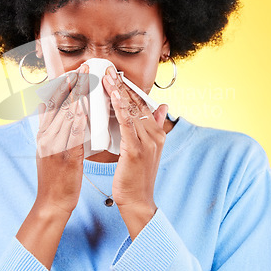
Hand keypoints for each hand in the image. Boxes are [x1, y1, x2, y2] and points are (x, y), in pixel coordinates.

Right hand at [35, 64, 88, 215]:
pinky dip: (77, 122)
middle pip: (58, 105)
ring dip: (77, 96)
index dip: (61, 86)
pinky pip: (72, 137)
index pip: (51, 104)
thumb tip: (52, 109)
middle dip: (71, 85)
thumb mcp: (48, 150)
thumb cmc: (56, 177)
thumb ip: (51, 130)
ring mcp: (54, 147)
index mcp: (43, 135)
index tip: (72, 72)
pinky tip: (83, 110)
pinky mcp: (65, 158)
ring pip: (65, 116)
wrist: (52, 203)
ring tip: (87, 81)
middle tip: (82, 69)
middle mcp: (46, 138)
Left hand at [102, 66, 167, 213]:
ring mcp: (147, 142)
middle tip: (108, 68)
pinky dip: (120, 108)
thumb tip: (163, 106)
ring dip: (118, 91)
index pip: (142, 104)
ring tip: (107, 76)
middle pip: (137, 103)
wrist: (138, 201)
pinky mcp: (135, 150)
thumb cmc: (137, 176)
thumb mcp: (148, 149)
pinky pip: (127, 124)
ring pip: (131, 110)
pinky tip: (112, 96)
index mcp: (157, 133)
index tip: (116, 75)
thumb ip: (154, 126)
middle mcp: (154, 135)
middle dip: (122, 85)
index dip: (129, 88)